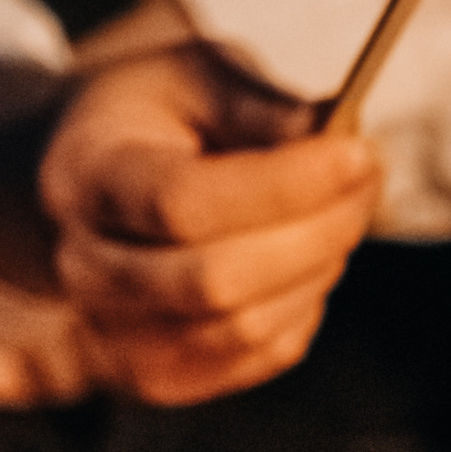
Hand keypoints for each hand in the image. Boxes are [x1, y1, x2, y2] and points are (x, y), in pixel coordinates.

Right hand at [0, 0, 379, 409]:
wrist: (84, 189)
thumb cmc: (150, 120)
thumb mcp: (190, 75)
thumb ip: (256, 104)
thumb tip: (334, 133)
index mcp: (85, 180)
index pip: (185, 204)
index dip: (283, 186)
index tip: (357, 153)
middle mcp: (86, 269)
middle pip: (217, 281)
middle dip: (316, 232)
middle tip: (367, 182)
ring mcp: (116, 334)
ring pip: (248, 327)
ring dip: (319, 269)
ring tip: (341, 211)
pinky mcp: (161, 376)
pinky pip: (261, 354)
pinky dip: (304, 305)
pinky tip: (307, 256)